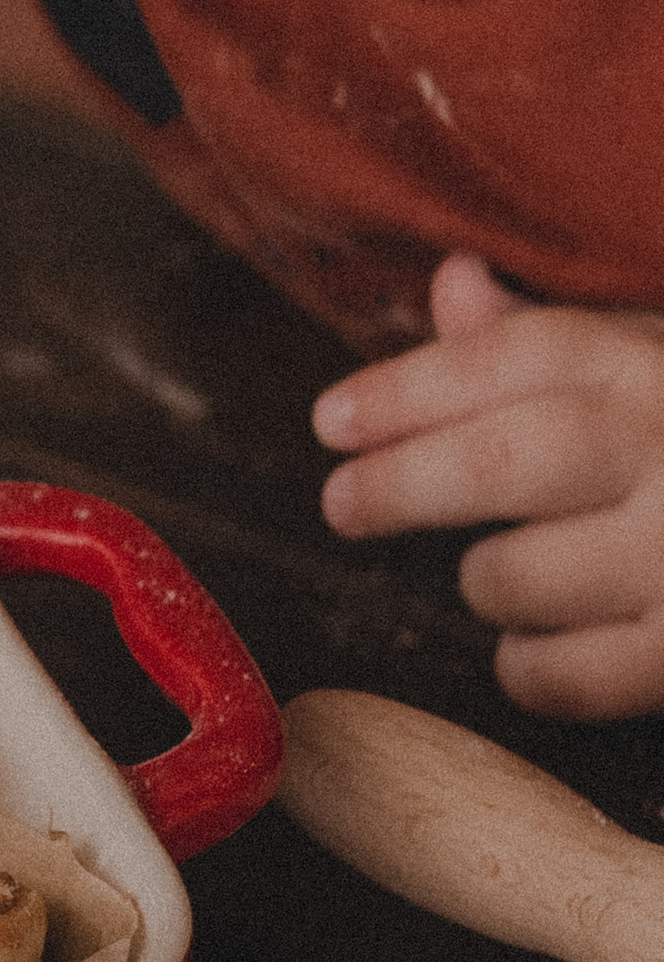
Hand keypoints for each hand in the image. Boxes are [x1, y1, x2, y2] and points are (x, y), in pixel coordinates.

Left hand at [314, 253, 663, 718]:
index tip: (331, 419)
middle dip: (402, 483)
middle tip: (339, 504)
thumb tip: (453, 284)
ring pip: (524, 576)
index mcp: (657, 365)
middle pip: (505, 461)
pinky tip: (528, 651)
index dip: (406, 387)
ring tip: (489, 575)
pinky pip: (576, 677)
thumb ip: (560, 336)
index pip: (512, 359)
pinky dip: (531, 670)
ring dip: (484, 582)